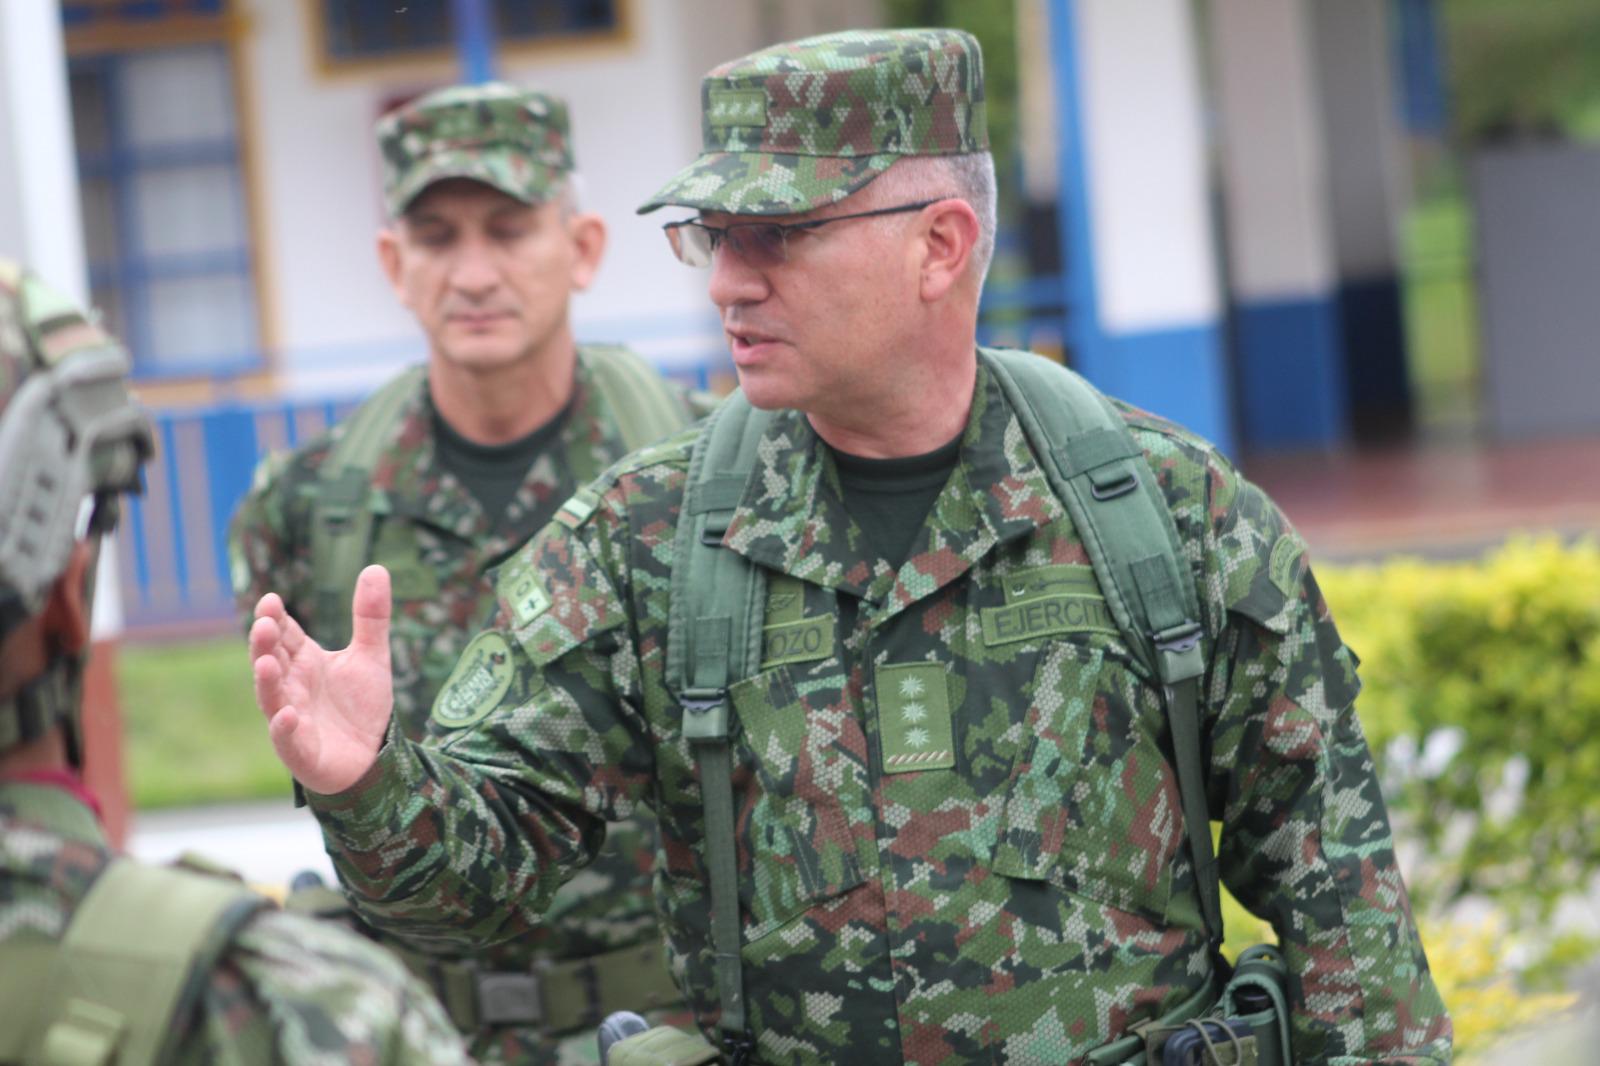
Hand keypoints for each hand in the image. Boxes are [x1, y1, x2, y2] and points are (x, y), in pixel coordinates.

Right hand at [250, 564, 394, 794]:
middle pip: (271, 660)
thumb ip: (371, 616)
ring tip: (266, 663)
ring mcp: (292, 719)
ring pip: (271, 697)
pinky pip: (288, 739)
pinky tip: (288, 715)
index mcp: (304, 661)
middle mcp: (291, 687)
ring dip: (267, 681)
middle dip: (265, 644)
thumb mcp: (372, 655)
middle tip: (264, 624)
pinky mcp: (302, 751)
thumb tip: (375, 567)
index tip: (272, 600)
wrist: (373, 757)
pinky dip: (284, 728)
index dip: (275, 619)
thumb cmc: (361, 706)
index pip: (283, 634)